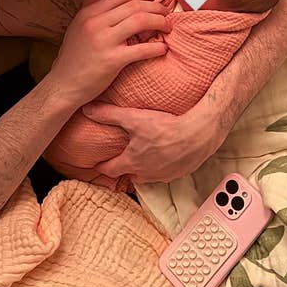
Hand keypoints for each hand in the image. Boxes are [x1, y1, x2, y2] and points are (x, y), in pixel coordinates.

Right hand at [49, 0, 171, 101]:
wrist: (63, 85)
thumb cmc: (73, 56)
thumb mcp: (78, 23)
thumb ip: (90, 0)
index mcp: (89, 13)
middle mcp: (95, 23)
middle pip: (134, 5)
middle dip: (155, 6)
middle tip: (166, 10)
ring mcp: (104, 41)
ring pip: (140, 21)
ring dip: (159, 22)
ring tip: (167, 26)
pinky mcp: (112, 61)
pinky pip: (140, 49)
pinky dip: (155, 48)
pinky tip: (162, 48)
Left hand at [78, 102, 223, 183]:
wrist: (199, 134)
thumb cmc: (167, 127)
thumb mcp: (134, 118)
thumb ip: (109, 114)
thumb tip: (87, 109)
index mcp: (132, 162)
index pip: (109, 170)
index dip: (102, 166)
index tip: (97, 164)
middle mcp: (146, 173)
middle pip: (129, 175)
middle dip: (124, 169)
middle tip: (121, 160)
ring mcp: (163, 175)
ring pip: (147, 176)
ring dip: (144, 169)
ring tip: (144, 158)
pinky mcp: (179, 173)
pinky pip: (165, 174)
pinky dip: (162, 167)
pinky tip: (165, 156)